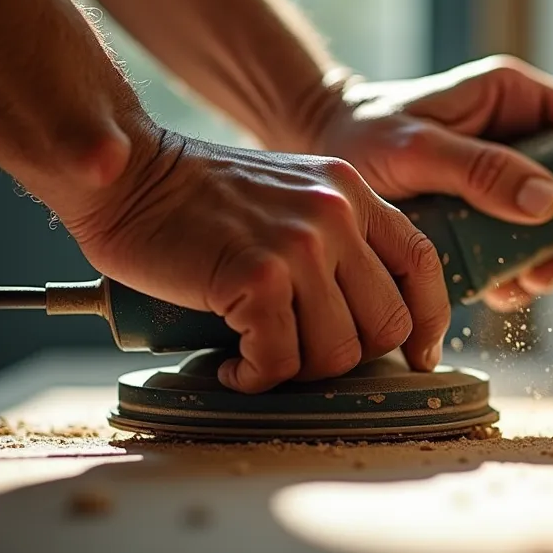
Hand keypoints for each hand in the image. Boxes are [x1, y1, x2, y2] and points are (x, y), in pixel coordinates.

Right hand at [62, 130, 450, 392]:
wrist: (126, 175)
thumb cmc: (197, 199)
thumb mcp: (290, 195)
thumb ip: (334, 237)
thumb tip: (367, 311)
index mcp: (352, 192)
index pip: (423, 262)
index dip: (426, 320)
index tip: (414, 354)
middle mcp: (337, 214)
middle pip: (387, 323)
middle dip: (347, 356)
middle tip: (300, 353)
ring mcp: (300, 246)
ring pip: (336, 352)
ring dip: (295, 371)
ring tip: (257, 354)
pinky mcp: (256, 277)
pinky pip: (279, 361)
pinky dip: (254, 377)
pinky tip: (232, 364)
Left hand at [309, 56, 552, 311]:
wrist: (315, 153)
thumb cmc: (360, 135)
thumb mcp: (417, 148)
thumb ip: (480, 169)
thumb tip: (548, 200)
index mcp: (513, 99)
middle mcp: (518, 135)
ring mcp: (504, 177)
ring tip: (534, 282)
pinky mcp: (486, 214)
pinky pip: (522, 245)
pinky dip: (522, 273)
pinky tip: (506, 289)